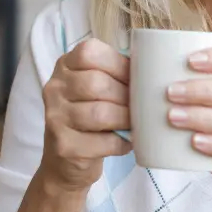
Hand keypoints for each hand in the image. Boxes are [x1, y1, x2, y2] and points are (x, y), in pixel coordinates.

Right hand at [40, 39, 131, 191]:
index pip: (90, 53)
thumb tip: (156, 70)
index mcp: (66, 66)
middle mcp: (54, 88)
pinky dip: (122, 142)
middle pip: (96, 83)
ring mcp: (55, 118)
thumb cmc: (93, 113)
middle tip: (141, 105)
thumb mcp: (100, 86)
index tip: (135, 78)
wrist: (67, 159)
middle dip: (126, 96)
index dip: (119, 65)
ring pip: (100, 113)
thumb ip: (119, 72)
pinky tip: (125, 141)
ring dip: (126, 119)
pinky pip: (104, 141)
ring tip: (135, 122)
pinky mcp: (64, 146)